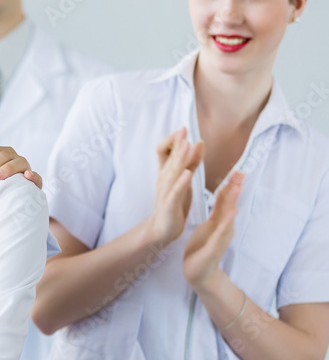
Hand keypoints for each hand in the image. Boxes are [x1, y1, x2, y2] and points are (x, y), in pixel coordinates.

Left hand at [0, 133, 42, 188]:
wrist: (11, 196)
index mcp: (3, 153)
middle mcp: (15, 158)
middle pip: (3, 156)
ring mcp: (26, 169)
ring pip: (19, 163)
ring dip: (7, 169)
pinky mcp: (34, 183)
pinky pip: (37, 178)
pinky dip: (34, 176)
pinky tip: (27, 176)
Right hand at [143, 129, 203, 246]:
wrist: (161, 230)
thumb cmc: (173, 204)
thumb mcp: (184, 180)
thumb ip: (192, 162)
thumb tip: (198, 142)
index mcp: (167, 173)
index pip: (166, 152)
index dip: (173, 140)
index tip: (182, 129)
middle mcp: (164, 180)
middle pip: (169, 158)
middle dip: (176, 143)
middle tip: (183, 129)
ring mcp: (165, 191)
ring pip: (172, 171)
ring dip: (179, 158)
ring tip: (186, 145)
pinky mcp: (169, 204)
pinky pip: (175, 191)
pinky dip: (181, 181)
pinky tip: (187, 173)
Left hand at [184, 172, 242, 290]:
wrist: (199, 274)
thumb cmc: (203, 248)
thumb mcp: (209, 226)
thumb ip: (218, 211)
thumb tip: (226, 197)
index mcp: (219, 220)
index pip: (225, 199)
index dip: (230, 184)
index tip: (237, 168)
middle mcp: (223, 227)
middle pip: (230, 204)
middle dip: (235, 188)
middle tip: (242, 171)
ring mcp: (221, 237)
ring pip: (228, 216)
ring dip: (233, 201)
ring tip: (238, 187)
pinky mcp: (215, 247)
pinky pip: (221, 233)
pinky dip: (227, 223)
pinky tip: (232, 214)